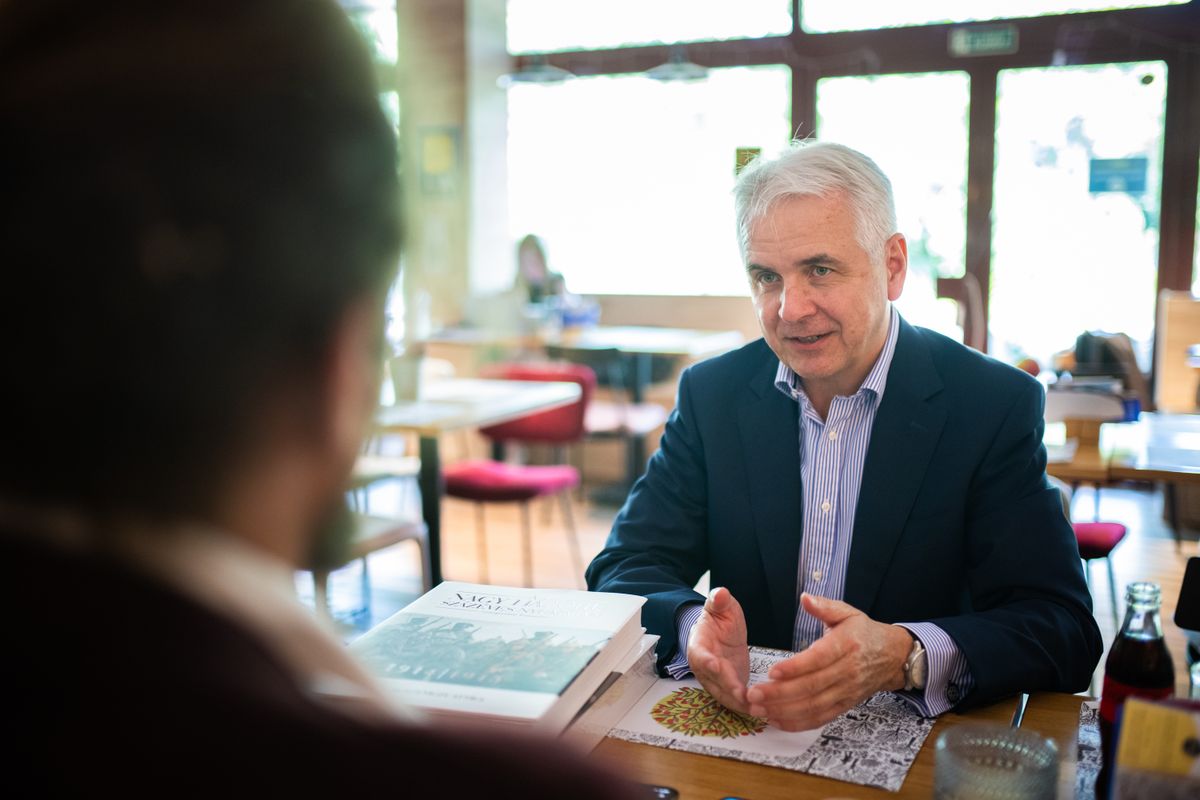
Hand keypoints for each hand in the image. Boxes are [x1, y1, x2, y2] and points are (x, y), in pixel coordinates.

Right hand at [686, 587, 750, 713]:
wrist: (719, 633)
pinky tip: (764, 712)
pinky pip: (736, 701)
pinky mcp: (729, 688)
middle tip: (744, 695)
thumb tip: (720, 593)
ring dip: (740, 704)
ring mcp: (715, 681)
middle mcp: (704, 667)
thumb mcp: (721, 606)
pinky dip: (748, 707)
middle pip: (714, 681)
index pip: (700, 655)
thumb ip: (718, 600)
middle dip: (729, 689)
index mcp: (698, 645)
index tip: (717, 666)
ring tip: (757, 708)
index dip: (707, 662)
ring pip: (725, 696)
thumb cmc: (718, 618)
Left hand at [744, 593, 911, 730]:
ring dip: (784, 711)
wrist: (892, 657)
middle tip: (753, 694)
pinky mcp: (844, 706)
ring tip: (758, 709)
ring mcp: (846, 692)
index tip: (772, 671)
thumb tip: (804, 597)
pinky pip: (820, 719)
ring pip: (814, 706)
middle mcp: (847, 672)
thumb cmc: (864, 633)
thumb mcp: (847, 613)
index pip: (819, 659)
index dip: (795, 668)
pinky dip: (797, 723)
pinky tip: (776, 721)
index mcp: (846, 645)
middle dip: (780, 694)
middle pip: (812, 687)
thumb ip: (824, 606)